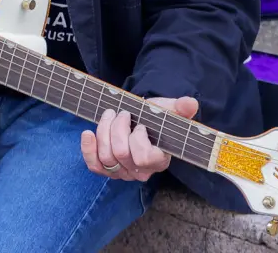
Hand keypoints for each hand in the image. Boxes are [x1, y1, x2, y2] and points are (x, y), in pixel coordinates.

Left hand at [81, 96, 198, 181]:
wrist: (142, 120)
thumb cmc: (157, 118)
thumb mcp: (169, 111)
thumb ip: (181, 108)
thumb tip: (190, 104)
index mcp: (159, 160)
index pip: (144, 158)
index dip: (138, 139)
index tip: (141, 124)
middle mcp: (141, 172)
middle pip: (121, 154)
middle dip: (118, 128)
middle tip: (122, 113)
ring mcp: (122, 173)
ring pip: (106, 157)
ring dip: (104, 131)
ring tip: (110, 115)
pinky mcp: (107, 170)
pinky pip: (94, 165)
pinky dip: (88, 149)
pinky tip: (88, 133)